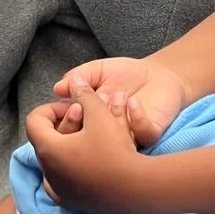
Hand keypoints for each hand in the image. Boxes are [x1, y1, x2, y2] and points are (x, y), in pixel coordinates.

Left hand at [26, 87, 141, 213]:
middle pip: (44, 140)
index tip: (74, 107)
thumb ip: (84, 95)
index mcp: (48, 149)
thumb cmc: (115, 150)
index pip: (34, 120)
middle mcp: (48, 172)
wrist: (137, 189)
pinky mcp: (72, 203)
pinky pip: (63, 180)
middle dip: (61, 126)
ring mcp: (59, 191)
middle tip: (82, 121)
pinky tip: (89, 161)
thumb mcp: (100, 115)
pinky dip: (71, 168)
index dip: (52, 109)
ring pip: (54, 162)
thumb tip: (74, 81)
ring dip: (66, 147)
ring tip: (87, 138)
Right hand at [53, 56, 186, 145]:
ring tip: (116, 95)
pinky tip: (133, 102)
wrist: (156, 73)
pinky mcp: (151, 133)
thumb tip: (57, 88)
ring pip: (117, 141)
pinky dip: (137, 119)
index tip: (70, 105)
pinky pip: (143, 134)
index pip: (73, 128)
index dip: (68, 119)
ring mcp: (129, 136)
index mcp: (91, 120)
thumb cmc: (124, 74)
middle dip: (87, 124)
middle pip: (91, 142)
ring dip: (114, 118)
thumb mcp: (97, 71)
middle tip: (89, 106)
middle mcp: (108, 133)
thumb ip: (79, 77)